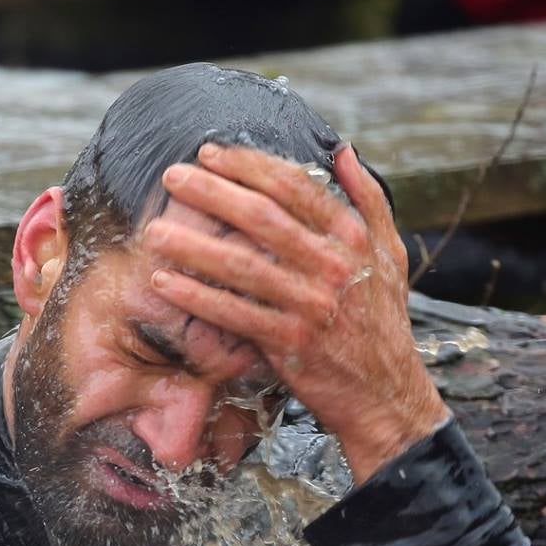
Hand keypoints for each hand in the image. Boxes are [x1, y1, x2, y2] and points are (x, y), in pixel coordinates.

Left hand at [145, 142, 450, 482]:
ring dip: (193, 244)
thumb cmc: (382, 321)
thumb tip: (344, 152)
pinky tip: (164, 282)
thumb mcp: (390, 253)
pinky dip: (197, 297)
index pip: (294, 187)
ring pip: (242, 265)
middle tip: (172, 175)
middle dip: (212, 192)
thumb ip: (368, 200)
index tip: (210, 154)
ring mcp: (310, 304)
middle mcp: (332, 266)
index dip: (248, 165)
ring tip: (155, 230)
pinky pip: (234, 314)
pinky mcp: (289, 342)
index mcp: (352, 237)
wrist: (385, 393)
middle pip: (262, 217)